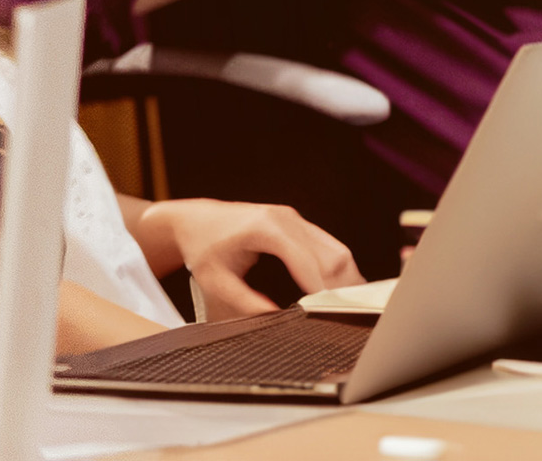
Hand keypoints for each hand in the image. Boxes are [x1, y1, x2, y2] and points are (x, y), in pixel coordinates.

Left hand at [138, 198, 360, 318]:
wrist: (192, 221)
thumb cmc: (202, 249)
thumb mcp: (216, 280)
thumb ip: (245, 302)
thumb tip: (276, 320)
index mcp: (265, 229)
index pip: (309, 263)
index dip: (326, 292)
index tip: (335, 318)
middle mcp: (284, 219)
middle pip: (332, 258)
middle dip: (344, 291)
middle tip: (348, 322)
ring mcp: (293, 219)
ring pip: (338, 252)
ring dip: (347, 282)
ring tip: (348, 313)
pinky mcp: (297, 224)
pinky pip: (330, 248)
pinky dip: (340, 272)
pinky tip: (340, 295)